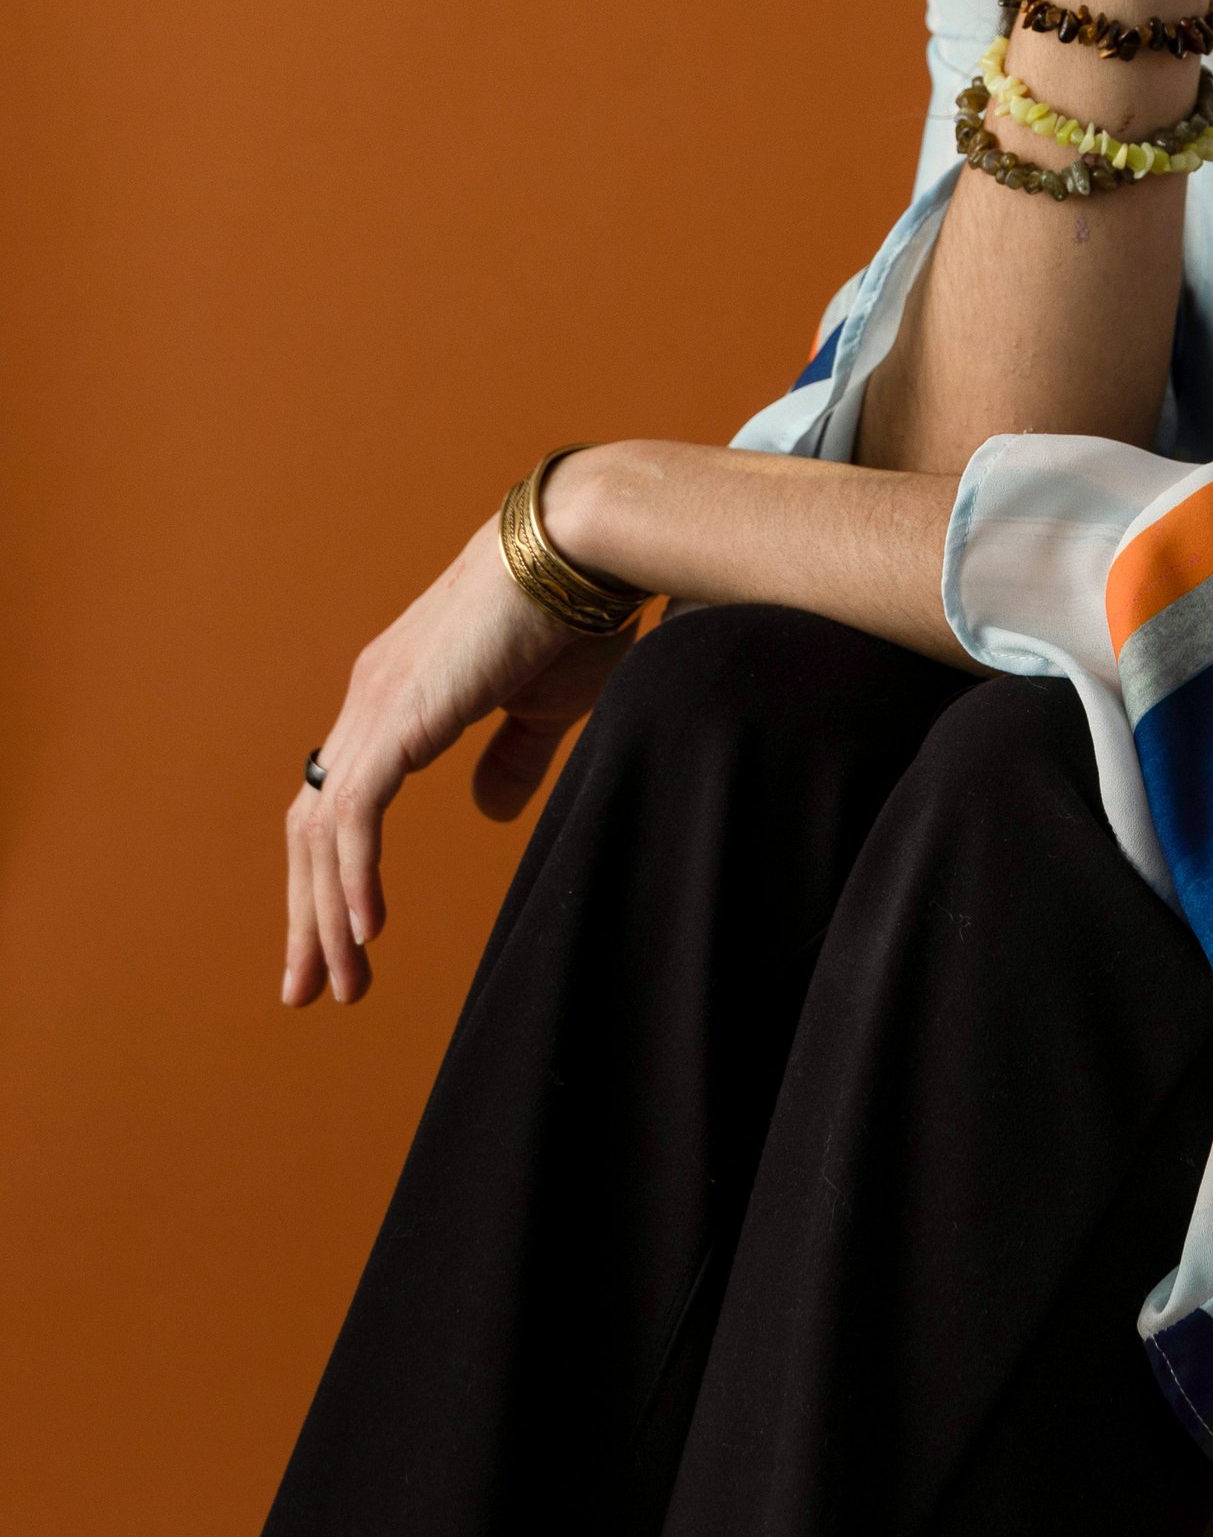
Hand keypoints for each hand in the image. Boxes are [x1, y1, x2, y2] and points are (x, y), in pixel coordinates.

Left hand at [283, 521, 634, 1007]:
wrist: (581, 547)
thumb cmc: (574, 616)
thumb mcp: (543, 708)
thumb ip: (511, 759)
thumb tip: (486, 813)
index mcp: (397, 694)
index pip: (340, 801)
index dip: (332, 875)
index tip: (342, 943)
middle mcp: (370, 699)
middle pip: (312, 826)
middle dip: (307, 914)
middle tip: (308, 990)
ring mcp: (376, 705)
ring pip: (324, 832)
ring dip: (328, 915)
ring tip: (341, 985)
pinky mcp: (400, 716)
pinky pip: (356, 815)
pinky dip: (354, 878)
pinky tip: (368, 932)